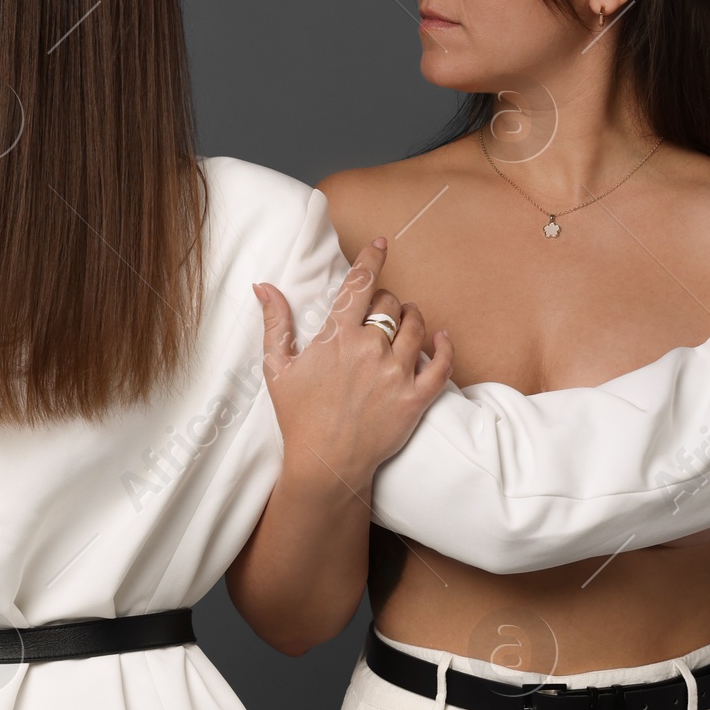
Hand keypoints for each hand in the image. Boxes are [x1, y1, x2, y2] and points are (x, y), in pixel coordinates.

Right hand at [254, 239, 451, 494]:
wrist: (325, 465)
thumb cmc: (298, 416)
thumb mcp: (277, 367)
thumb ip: (275, 323)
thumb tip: (264, 286)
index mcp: (338, 337)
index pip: (360, 284)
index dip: (372, 259)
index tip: (382, 244)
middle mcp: (370, 349)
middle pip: (391, 303)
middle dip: (386, 301)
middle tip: (380, 312)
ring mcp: (396, 374)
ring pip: (417, 326)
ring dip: (413, 317)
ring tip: (407, 322)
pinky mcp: (415, 398)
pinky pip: (441, 363)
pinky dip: (445, 347)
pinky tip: (441, 338)